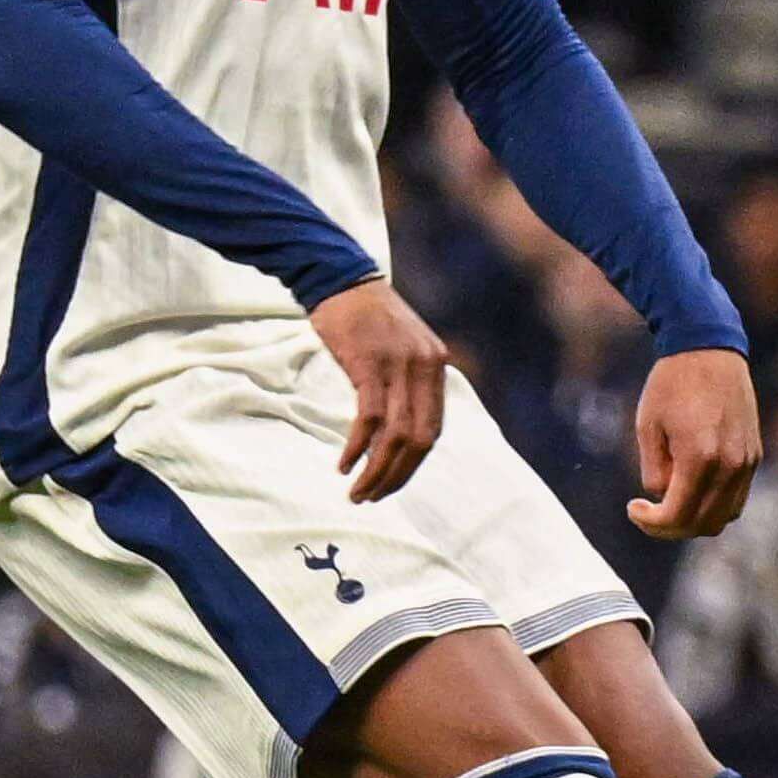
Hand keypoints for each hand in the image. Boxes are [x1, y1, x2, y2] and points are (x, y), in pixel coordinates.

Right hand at [309, 278, 447, 503]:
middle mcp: (425, 367)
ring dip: (376, 469)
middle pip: (420, 439)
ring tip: (358, 491)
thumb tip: (403, 428)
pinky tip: (345, 464)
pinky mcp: (369, 365)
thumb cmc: (367, 317)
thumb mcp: (403, 348)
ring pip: (396, 435)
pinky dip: (358, 447)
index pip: (434, 429)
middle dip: (397, 475)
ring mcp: (398, 366)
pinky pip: (370, 418)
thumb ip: (409, 382)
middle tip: (373, 497)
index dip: (413, 463)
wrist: (342, 280)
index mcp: (436, 366)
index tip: (392, 482)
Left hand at [628, 347, 764, 539]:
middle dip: (671, 527)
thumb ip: (655, 471)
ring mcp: (747, 461)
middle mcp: (731, 464)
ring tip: (671, 501)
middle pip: (704, 524)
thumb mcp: (648, 428)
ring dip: (697, 519)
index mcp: (701, 457)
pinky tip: (693, 485)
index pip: (678, 516)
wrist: (709, 349)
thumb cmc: (672, 384)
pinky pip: (737, 496)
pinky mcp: (754, 454)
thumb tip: (663, 496)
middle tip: (648, 513)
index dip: (651, 522)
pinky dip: (715, 503)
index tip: (633, 508)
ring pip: (726, 516)